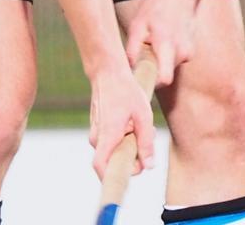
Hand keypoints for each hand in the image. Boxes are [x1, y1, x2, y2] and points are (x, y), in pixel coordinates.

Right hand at [89, 64, 154, 179]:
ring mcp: (96, 132)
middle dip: (132, 156)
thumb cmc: (126, 90)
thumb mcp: (143, 115)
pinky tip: (132, 122)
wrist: (108, 71)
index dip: (117, 174)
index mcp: (107, 135)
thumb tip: (149, 166)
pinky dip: (123, 138)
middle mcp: (97, 137)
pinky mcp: (98, 128)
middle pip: (113, 162)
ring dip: (129, 145)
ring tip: (140, 126)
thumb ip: (146, 142)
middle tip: (146, 137)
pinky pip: (110, 142)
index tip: (136, 164)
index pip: (101, 168)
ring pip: (113, 151)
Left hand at [125, 0, 196, 85]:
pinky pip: (175, 60)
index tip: (142, 79)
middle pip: (165, 74)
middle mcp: (182, 51)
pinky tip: (163, 39)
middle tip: (144, 54)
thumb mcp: (138, 24)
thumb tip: (129, 68)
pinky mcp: (191, 50)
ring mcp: (189, 51)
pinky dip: (167, 55)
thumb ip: (133, 48)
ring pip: (170, 67)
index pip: (164, 79)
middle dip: (153, 68)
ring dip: (160, 60)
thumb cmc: (157, 6)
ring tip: (154, 42)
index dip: (152, 83)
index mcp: (167, 45)